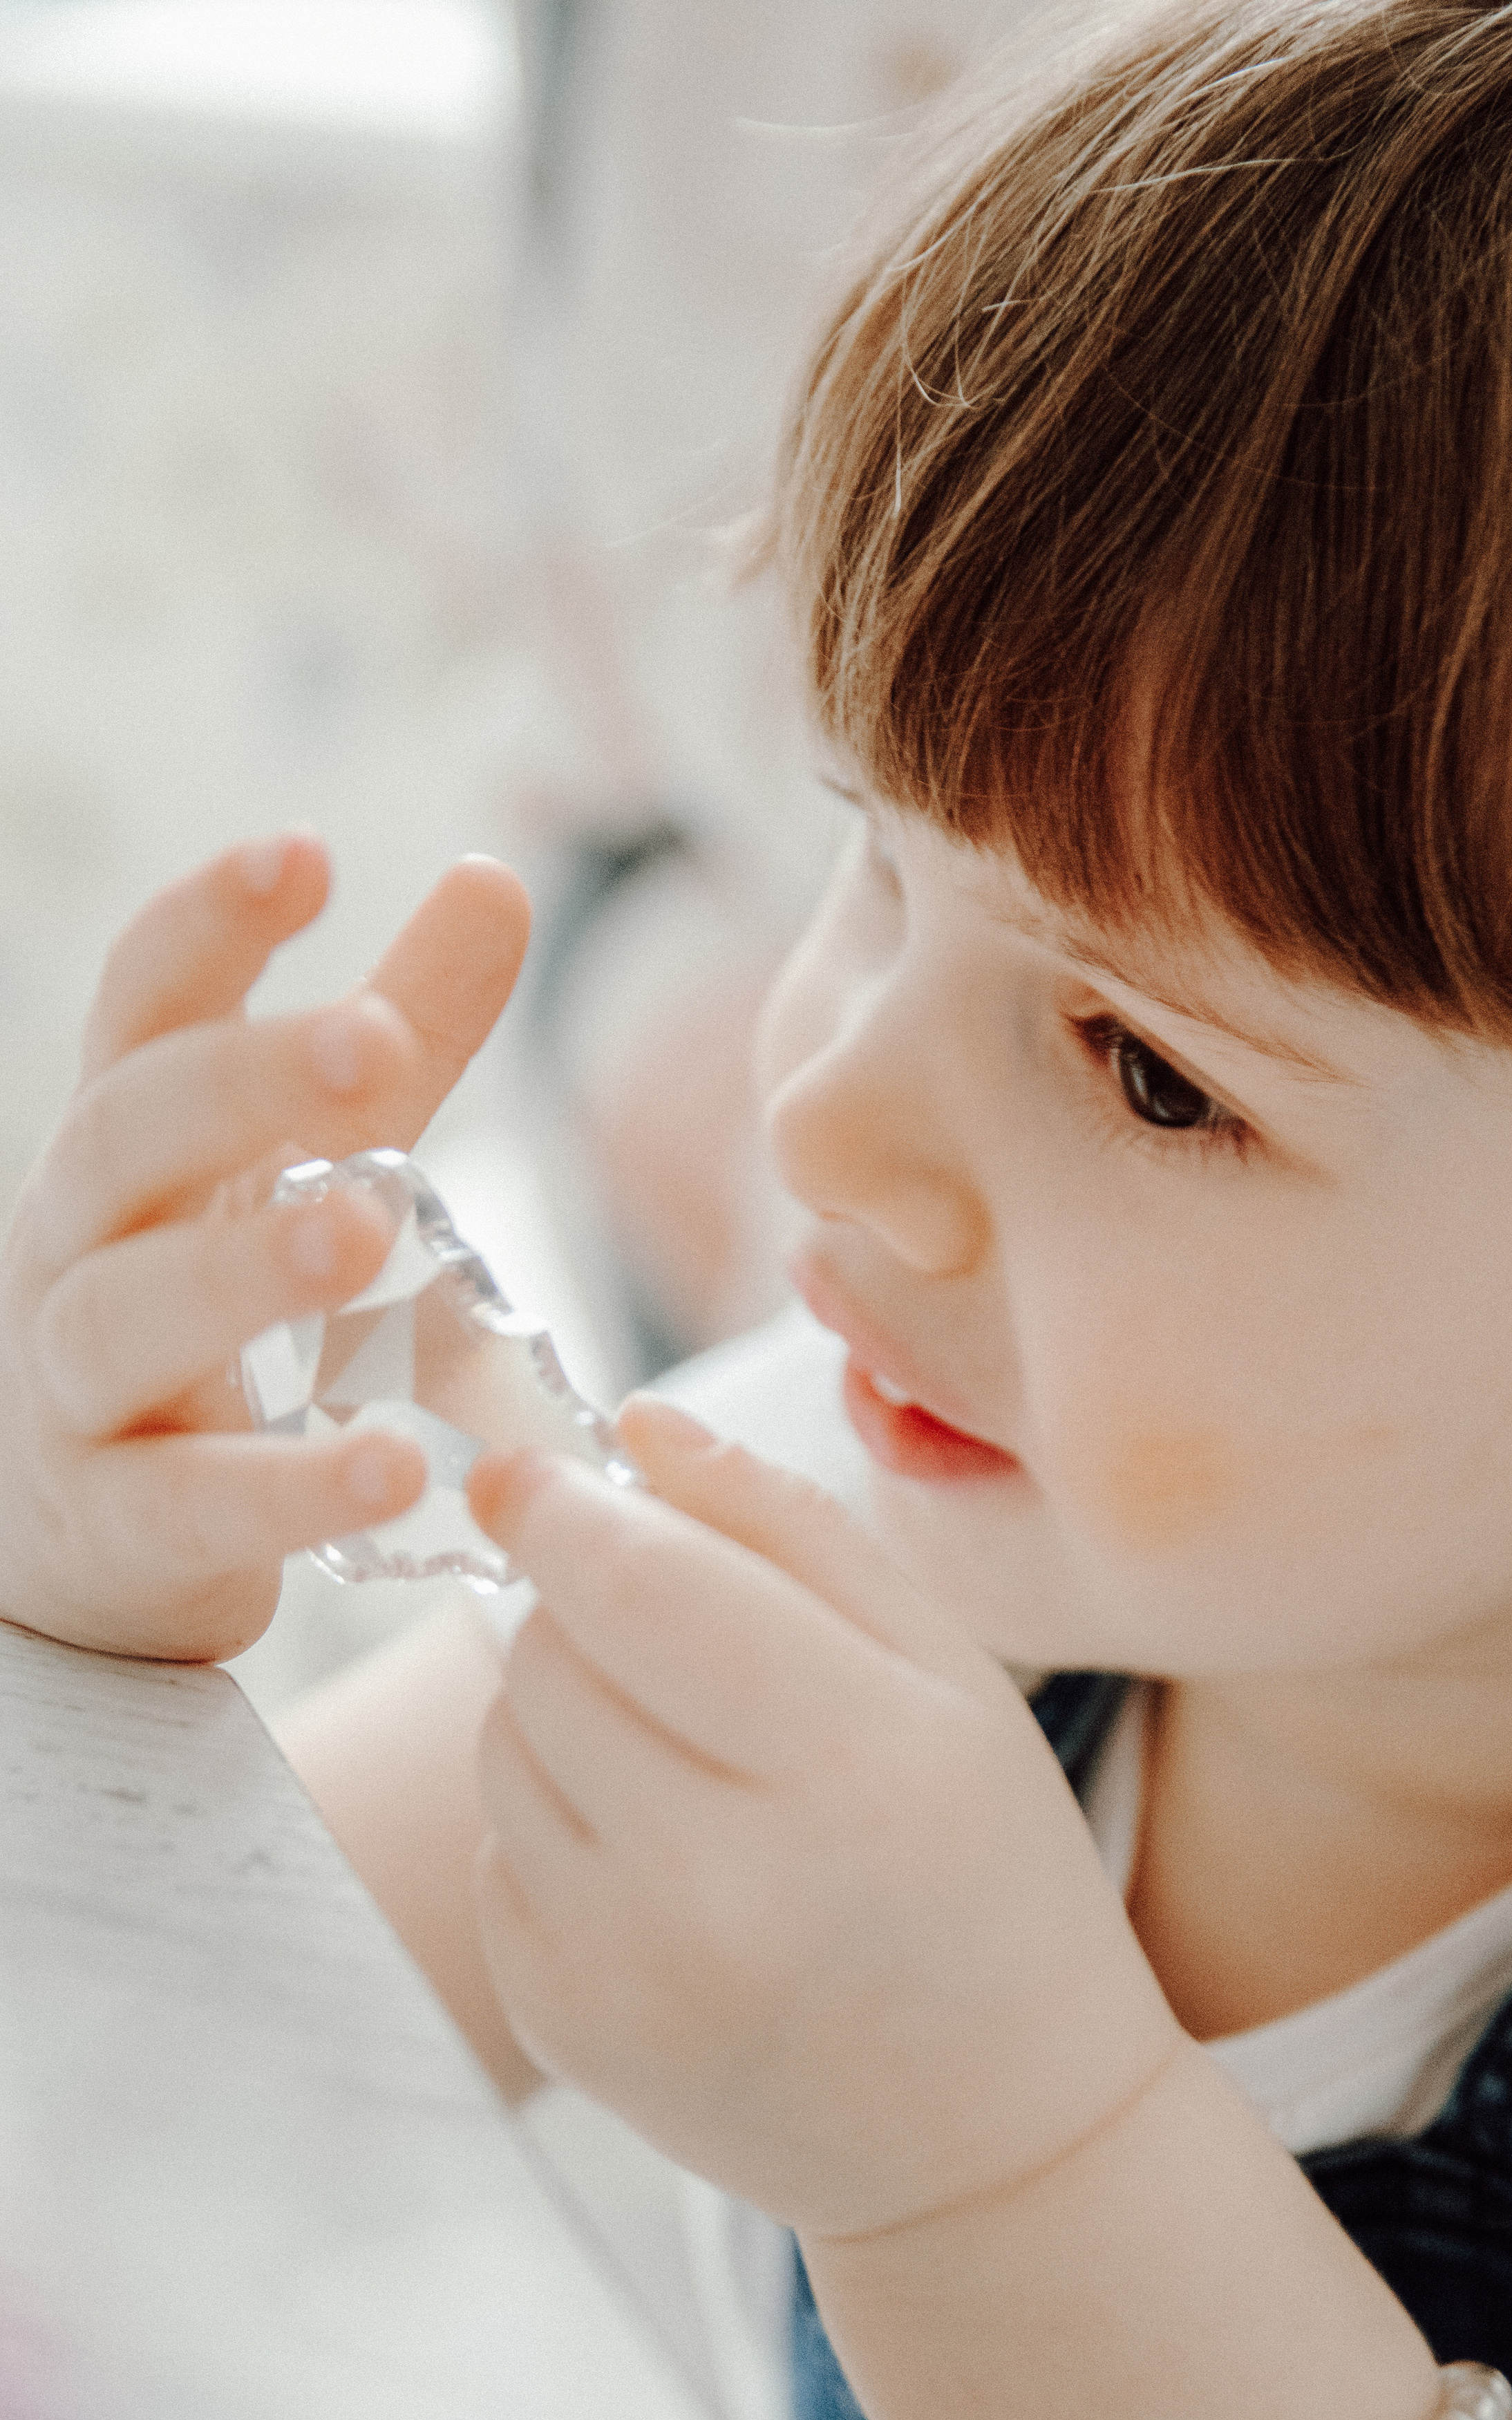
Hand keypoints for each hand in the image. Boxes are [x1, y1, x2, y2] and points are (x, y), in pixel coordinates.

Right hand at [0, 834, 529, 1659]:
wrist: (87, 1534)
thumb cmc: (201, 1306)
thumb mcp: (297, 1162)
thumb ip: (397, 1036)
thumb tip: (493, 876)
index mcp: (130, 1140)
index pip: (143, 1008)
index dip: (207, 925)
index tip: (301, 852)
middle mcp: (80, 1245)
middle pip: (125, 1136)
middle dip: (238, 1080)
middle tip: (368, 1041)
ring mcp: (78, 1388)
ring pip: (126, 1312)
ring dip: (242, 1267)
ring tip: (365, 1233)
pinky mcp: (116, 1522)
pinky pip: (188, 1503)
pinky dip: (287, 1488)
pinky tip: (394, 1468)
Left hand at [468, 1399, 1180, 2236]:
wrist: (992, 2141)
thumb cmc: (989, 1875)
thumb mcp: (945, 1676)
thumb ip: (791, 1528)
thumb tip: (634, 1427)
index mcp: (849, 1768)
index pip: (637, 1589)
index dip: (560, 1505)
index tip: (523, 1462)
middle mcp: (723, 1884)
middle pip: (549, 1653)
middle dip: (579, 1600)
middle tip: (672, 1631)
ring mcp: (626, 1971)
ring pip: (501, 1742)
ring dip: (563, 1707)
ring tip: (687, 1757)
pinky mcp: (561, 2025)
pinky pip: (497, 1849)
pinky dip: (558, 1817)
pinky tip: (666, 1858)